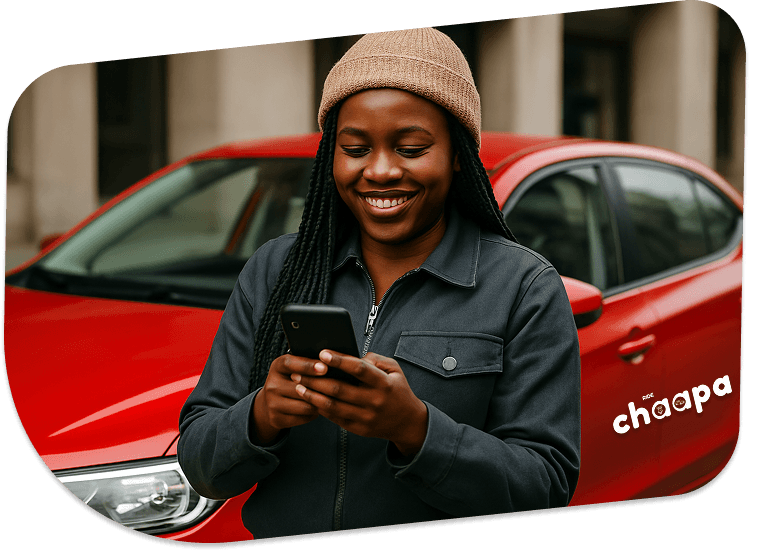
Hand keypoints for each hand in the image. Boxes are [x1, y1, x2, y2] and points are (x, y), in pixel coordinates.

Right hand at [251, 354, 326, 444]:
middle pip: (301, 388)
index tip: (325, 368)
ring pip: (305, 405)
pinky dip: (314, 414)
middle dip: (321, 389)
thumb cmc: (290, 380)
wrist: (271, 402)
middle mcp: (272, 384)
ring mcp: (272, 403)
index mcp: (277, 366)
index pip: (290, 364)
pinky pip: (303, 418)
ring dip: (320, 403)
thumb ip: (308, 363)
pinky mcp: (276, 419)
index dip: (308, 366)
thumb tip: (332, 362)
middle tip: (337, 388)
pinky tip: (317, 409)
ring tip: (328, 399)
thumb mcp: (295, 367)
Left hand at [291, 350, 427, 455]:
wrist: (407, 423)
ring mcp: (365, 417)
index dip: (339, 360)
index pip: (359, 369)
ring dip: (312, 395)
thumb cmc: (397, 391)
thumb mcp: (395, 370)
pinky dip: (320, 408)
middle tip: (299, 370)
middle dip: (316, 379)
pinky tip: (310, 399)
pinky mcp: (358, 429)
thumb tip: (351, 356)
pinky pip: (334, 418)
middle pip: (339, 389)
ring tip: (298, 386)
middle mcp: (374, 401)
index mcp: (383, 384)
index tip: (322, 353)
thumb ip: (375, 359)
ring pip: (333, 406)